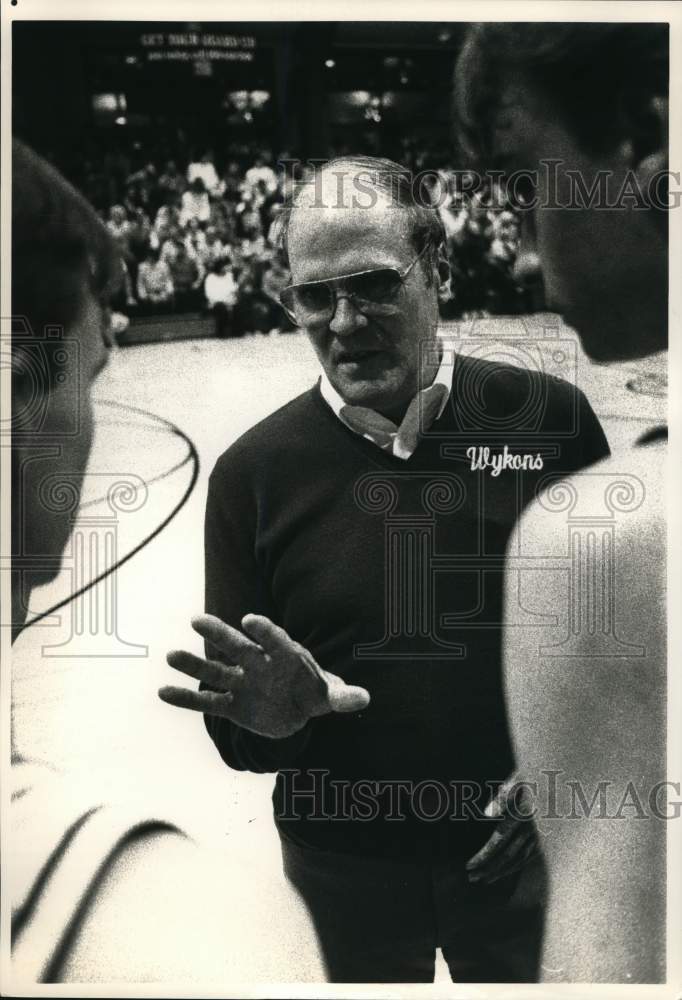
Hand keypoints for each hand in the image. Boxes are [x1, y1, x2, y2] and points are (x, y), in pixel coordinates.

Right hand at [159, 613, 369, 738]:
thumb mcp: (329, 696)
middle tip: (197, 620)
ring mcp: (242, 683)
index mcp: (285, 656)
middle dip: (220, 635)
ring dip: (194, 665)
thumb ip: (343, 696)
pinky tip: (163, 691)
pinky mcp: (231, 705)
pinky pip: (206, 702)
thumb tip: (364, 698)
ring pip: (216, 672)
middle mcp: (259, 665)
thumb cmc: (313, 692)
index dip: (265, 631)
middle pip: (238, 647)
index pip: (275, 640)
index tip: (250, 620)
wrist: (296, 709)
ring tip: (171, 655)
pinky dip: (186, 699)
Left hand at [465, 772, 538, 883]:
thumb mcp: (519, 778)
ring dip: (501, 871)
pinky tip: (508, 870)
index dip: (484, 856)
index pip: (498, 841)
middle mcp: (532, 829)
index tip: (469, 866)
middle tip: (472, 878)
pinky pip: (530, 856)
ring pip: (519, 860)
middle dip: (489, 869)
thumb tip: (486, 814)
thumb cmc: (537, 773)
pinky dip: (517, 866)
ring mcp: (541, 835)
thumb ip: (503, 796)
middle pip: (507, 856)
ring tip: (485, 879)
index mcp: (522, 815)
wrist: (566, 779)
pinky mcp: (548, 838)